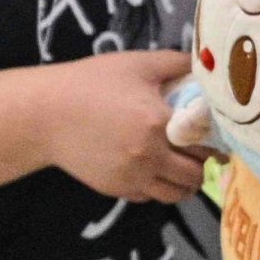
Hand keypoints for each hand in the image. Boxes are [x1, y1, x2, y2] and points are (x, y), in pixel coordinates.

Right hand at [37, 49, 211, 206]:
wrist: (43, 114)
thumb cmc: (91, 83)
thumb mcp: (137, 64)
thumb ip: (176, 63)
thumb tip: (206, 65)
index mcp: (158, 123)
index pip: (205, 143)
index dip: (215, 141)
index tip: (216, 136)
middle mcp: (149, 155)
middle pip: (195, 175)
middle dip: (202, 164)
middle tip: (200, 152)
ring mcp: (132, 176)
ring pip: (175, 194)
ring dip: (185, 182)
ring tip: (181, 166)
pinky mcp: (115, 189)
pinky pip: (149, 197)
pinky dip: (158, 187)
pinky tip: (154, 169)